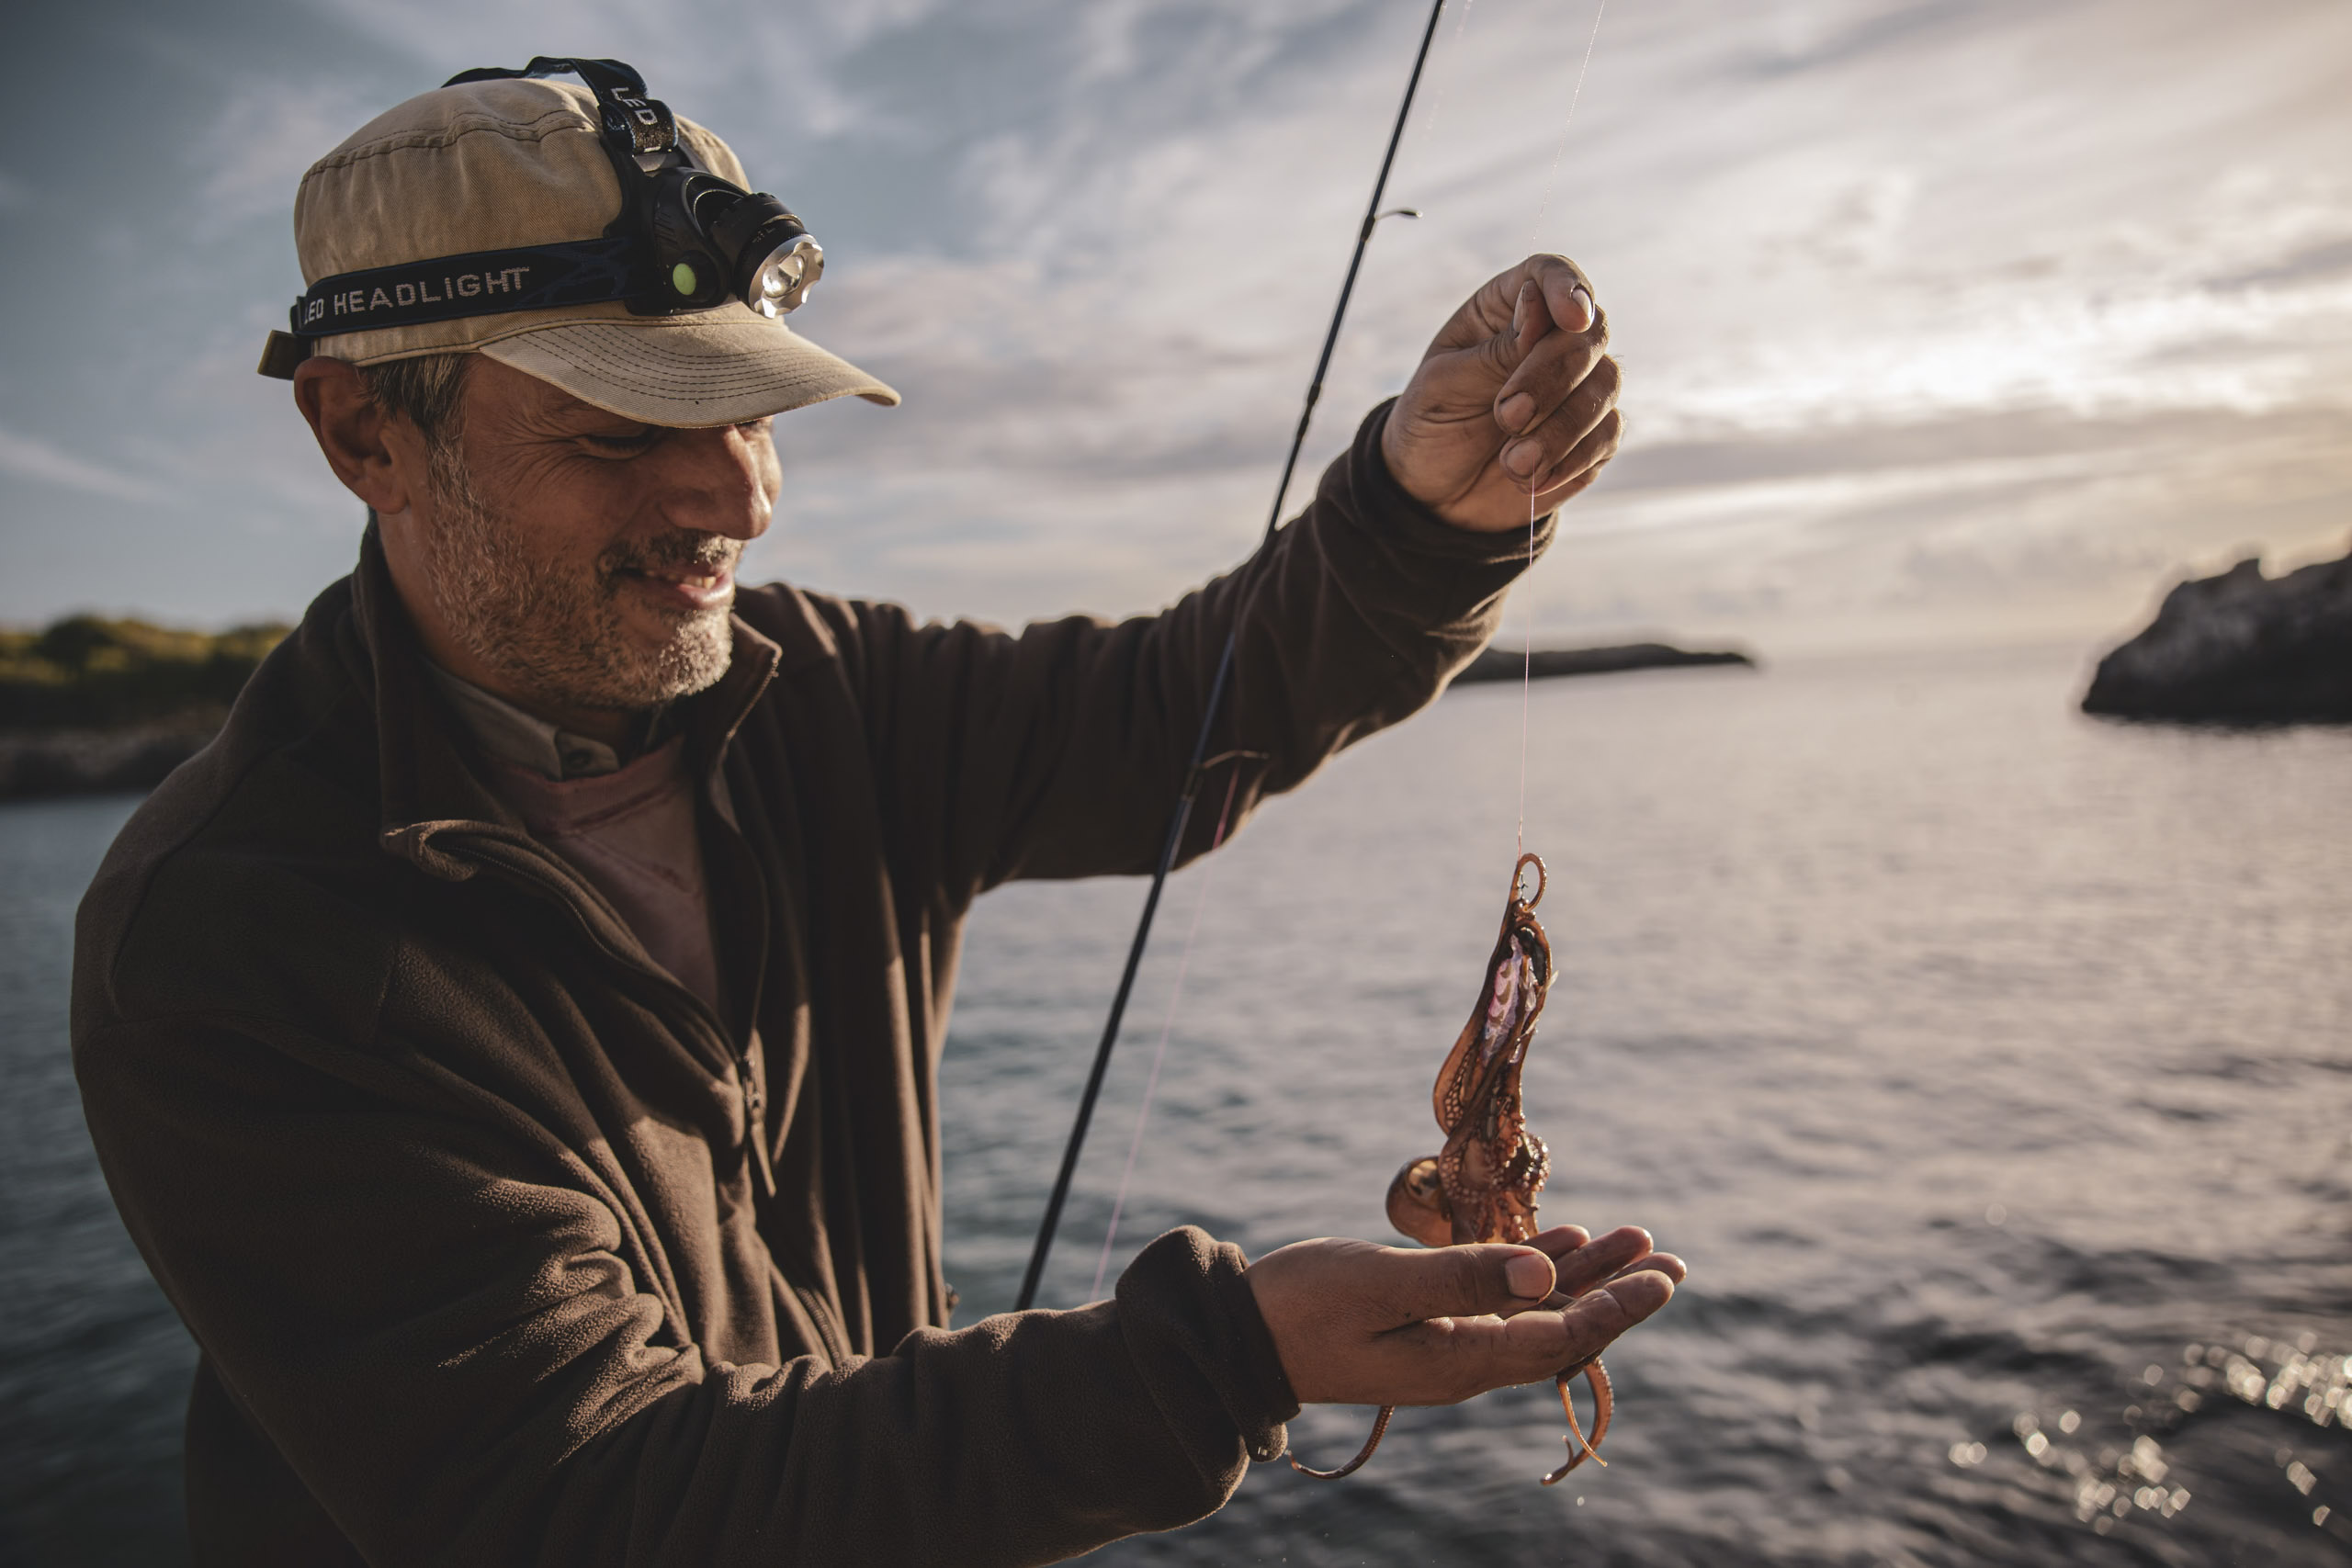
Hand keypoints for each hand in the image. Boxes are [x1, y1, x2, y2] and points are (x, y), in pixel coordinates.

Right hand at [1246, 1224, 1682, 1406]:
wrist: (1239, 1339)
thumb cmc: (1302, 1305)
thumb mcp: (1380, 1282)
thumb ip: (1462, 1278)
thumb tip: (1543, 1276)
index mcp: (1460, 1361)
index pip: (1560, 1336)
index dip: (1617, 1306)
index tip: (1662, 1277)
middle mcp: (1464, 1362)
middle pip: (1560, 1328)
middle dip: (1617, 1293)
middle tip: (1670, 1261)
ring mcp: (1444, 1346)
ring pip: (1533, 1311)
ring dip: (1583, 1275)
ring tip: (1634, 1240)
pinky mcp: (1424, 1327)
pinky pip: (1496, 1303)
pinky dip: (1532, 1271)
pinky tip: (1558, 1245)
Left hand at [1380, 254, 1621, 532]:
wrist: (1434, 491)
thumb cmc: (1431, 423)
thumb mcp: (1442, 385)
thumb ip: (1494, 352)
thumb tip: (1539, 313)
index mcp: (1507, 309)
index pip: (1550, 274)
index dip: (1566, 287)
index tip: (1570, 318)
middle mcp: (1551, 339)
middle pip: (1587, 333)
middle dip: (1552, 377)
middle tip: (1506, 416)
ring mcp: (1578, 386)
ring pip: (1605, 385)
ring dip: (1560, 429)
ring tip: (1512, 464)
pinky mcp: (1592, 434)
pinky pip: (1606, 435)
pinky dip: (1571, 459)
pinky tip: (1531, 480)